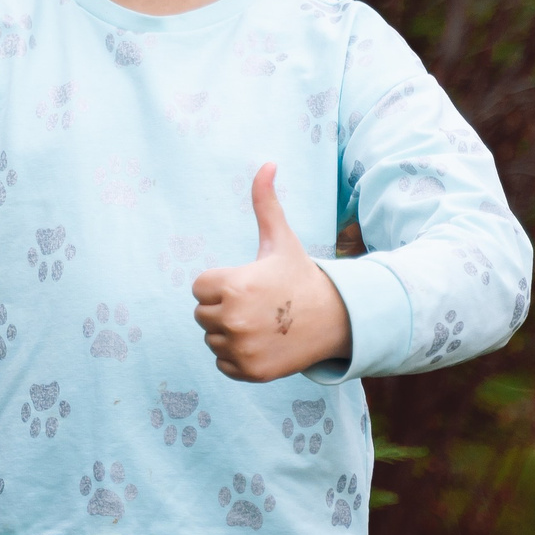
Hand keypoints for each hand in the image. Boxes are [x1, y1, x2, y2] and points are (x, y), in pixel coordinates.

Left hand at [191, 162, 350, 382]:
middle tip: (257, 304)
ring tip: (261, 323)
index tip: (248, 283)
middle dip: (224, 308)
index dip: (221, 283)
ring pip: (212, 340)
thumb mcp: (281, 239)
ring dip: (230, 333)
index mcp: (234, 285)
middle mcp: (233, 320)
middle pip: (202, 315)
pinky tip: (262, 343)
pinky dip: (238, 356)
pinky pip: (223, 363)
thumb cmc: (300, 276)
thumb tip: (267, 162)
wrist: (334, 319)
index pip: (199, 288)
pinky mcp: (249, 371)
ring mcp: (241, 349)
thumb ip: (265, 202)